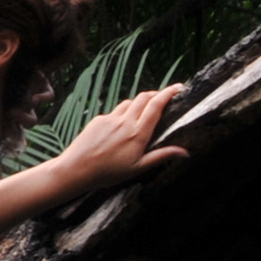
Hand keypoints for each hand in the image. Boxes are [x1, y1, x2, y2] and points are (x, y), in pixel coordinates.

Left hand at [49, 84, 188, 194]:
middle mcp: (124, 122)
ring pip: (128, 102)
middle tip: (163, 97)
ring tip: (144, 110)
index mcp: (137, 133)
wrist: (75, 170)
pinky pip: (113, 112)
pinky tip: (121, 126)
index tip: (178, 88)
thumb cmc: (107, 173)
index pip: (156, 105)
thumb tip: (185, 153)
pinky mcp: (97, 120)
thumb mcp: (138, 168)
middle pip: (143, 97)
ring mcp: (109, 119)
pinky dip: (122, 113)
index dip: (168, 93)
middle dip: (156, 94)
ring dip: (139, 102)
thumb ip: (161, 156)